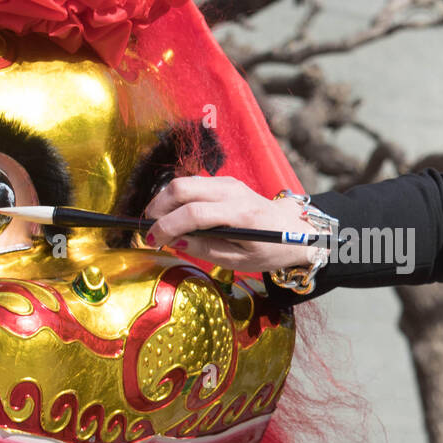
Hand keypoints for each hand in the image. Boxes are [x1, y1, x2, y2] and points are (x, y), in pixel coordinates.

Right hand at [142, 175, 322, 273]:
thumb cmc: (270, 249)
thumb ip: (206, 250)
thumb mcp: (240, 260)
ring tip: (156, 223)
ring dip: (163, 201)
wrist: (295, 229)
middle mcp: (232, 191)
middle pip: (181, 188)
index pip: (193, 214)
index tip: (151, 240)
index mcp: (240, 214)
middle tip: (148, 229)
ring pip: (183, 182)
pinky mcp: (225, 182)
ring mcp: (228, 182)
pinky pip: (192, 184)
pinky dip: (176, 198)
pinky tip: (173, 215)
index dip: (166, 226)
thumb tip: (174, 240)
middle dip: (157, 208)